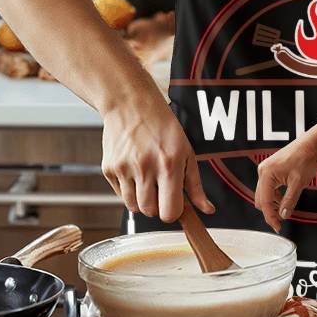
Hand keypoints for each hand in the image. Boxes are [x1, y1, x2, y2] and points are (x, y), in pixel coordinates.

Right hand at [101, 91, 213, 222]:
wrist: (131, 104)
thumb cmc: (162, 125)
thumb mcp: (186, 152)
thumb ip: (195, 186)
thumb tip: (207, 210)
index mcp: (169, 164)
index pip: (170, 212)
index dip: (173, 212)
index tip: (174, 203)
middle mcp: (145, 167)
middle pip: (150, 212)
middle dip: (157, 204)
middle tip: (159, 185)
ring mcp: (124, 169)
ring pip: (133, 207)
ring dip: (142, 199)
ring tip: (147, 176)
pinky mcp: (108, 169)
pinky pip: (120, 195)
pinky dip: (128, 189)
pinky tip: (134, 169)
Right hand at [254, 135, 316, 231]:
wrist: (313, 145)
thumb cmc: (306, 158)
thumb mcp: (298, 183)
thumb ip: (289, 201)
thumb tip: (283, 215)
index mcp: (267, 174)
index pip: (265, 202)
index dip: (271, 217)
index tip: (278, 227)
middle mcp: (263, 171)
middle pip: (261, 199)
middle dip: (270, 211)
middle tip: (281, 222)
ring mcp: (266, 169)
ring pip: (264, 194)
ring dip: (272, 204)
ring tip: (284, 210)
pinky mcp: (271, 169)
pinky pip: (268, 187)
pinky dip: (274, 196)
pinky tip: (283, 199)